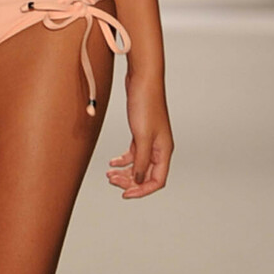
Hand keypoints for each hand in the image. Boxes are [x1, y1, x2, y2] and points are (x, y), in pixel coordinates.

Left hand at [106, 75, 173, 198]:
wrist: (142, 79)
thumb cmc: (145, 104)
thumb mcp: (141, 136)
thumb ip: (142, 161)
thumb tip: (139, 180)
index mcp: (164, 150)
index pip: (157, 181)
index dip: (141, 191)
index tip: (124, 194)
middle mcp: (159, 147)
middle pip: (147, 175)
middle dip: (130, 181)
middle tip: (112, 180)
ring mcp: (150, 140)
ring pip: (139, 165)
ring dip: (125, 172)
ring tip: (109, 174)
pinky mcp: (141, 132)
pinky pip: (134, 153)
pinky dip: (123, 160)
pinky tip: (112, 162)